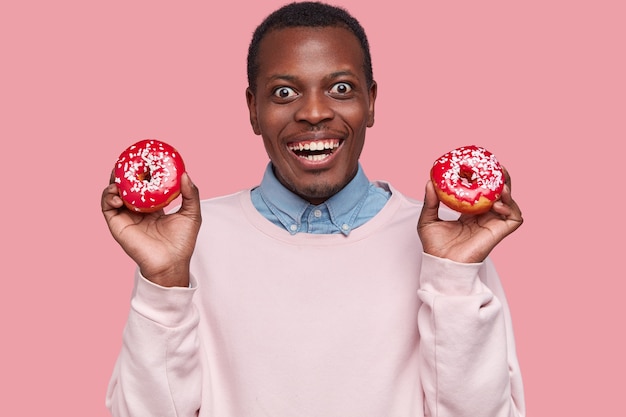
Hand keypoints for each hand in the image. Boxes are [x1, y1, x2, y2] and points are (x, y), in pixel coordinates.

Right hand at [101, 172, 201, 286]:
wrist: (171, 263)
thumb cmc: (182, 242)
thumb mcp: (191, 214)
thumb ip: (190, 194)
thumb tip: (185, 174)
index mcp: (153, 207)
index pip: (144, 185)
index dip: (141, 172)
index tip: (143, 158)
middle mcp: (137, 210)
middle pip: (126, 186)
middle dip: (124, 173)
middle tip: (126, 161)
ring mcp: (126, 217)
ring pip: (113, 193)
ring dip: (114, 182)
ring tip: (120, 176)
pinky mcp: (117, 225)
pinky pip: (106, 206)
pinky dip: (108, 196)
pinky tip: (118, 194)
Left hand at [417, 169, 522, 263]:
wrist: (441, 265)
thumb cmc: (434, 247)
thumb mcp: (428, 220)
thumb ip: (430, 202)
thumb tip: (429, 182)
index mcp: (470, 213)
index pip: (482, 192)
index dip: (484, 179)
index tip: (480, 165)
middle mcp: (484, 217)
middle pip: (499, 194)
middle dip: (501, 179)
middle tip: (497, 166)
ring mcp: (492, 225)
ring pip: (509, 203)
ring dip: (508, 191)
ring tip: (501, 183)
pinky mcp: (498, 233)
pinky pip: (514, 218)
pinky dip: (511, 207)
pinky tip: (498, 203)